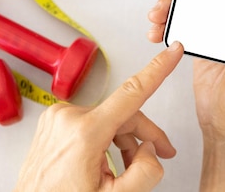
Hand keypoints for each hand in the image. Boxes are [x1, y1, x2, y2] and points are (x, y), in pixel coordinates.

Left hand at [15, 41, 184, 191]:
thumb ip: (144, 172)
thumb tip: (151, 149)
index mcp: (84, 132)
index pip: (131, 93)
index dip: (157, 70)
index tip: (172, 52)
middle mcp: (68, 118)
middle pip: (122, 114)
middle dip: (144, 135)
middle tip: (161, 154)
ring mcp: (57, 119)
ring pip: (107, 120)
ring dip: (123, 142)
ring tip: (126, 171)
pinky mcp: (52, 124)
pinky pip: (90, 123)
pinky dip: (104, 140)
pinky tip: (105, 165)